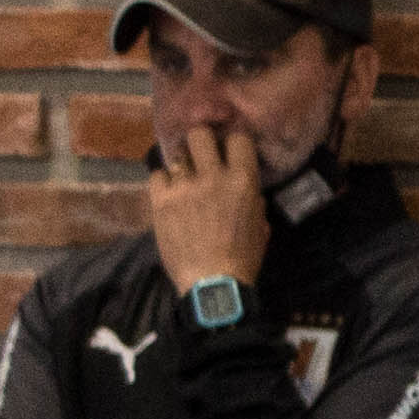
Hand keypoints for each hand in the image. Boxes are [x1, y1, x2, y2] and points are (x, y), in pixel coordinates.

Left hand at [147, 121, 271, 297]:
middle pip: (200, 134)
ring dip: (182, 164)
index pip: (238, 138)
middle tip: (201, 153)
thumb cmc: (243, 259)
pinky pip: (157, 175)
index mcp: (243, 181)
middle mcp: (213, 176)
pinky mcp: (161, 201)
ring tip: (183, 176)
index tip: (228, 149)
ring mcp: (184, 187)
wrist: (212, 284)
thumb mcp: (260, 226)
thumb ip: (253, 200)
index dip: (232, 141)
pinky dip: (164, 181)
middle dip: (201, 141)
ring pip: (177, 154)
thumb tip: (245, 187)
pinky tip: (169, 192)